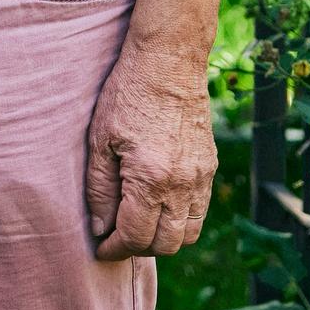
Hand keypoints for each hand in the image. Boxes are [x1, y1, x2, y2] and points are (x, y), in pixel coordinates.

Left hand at [84, 42, 217, 258]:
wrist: (168, 61)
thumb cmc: (127, 94)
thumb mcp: (100, 139)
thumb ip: (99, 189)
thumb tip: (100, 227)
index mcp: (151, 180)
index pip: (136, 238)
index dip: (115, 249)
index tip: (100, 246)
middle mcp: (182, 186)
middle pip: (166, 244)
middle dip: (138, 248)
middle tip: (117, 237)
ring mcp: (201, 178)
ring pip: (189, 234)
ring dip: (164, 238)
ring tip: (139, 223)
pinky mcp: (210, 167)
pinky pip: (201, 211)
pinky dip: (182, 220)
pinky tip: (160, 205)